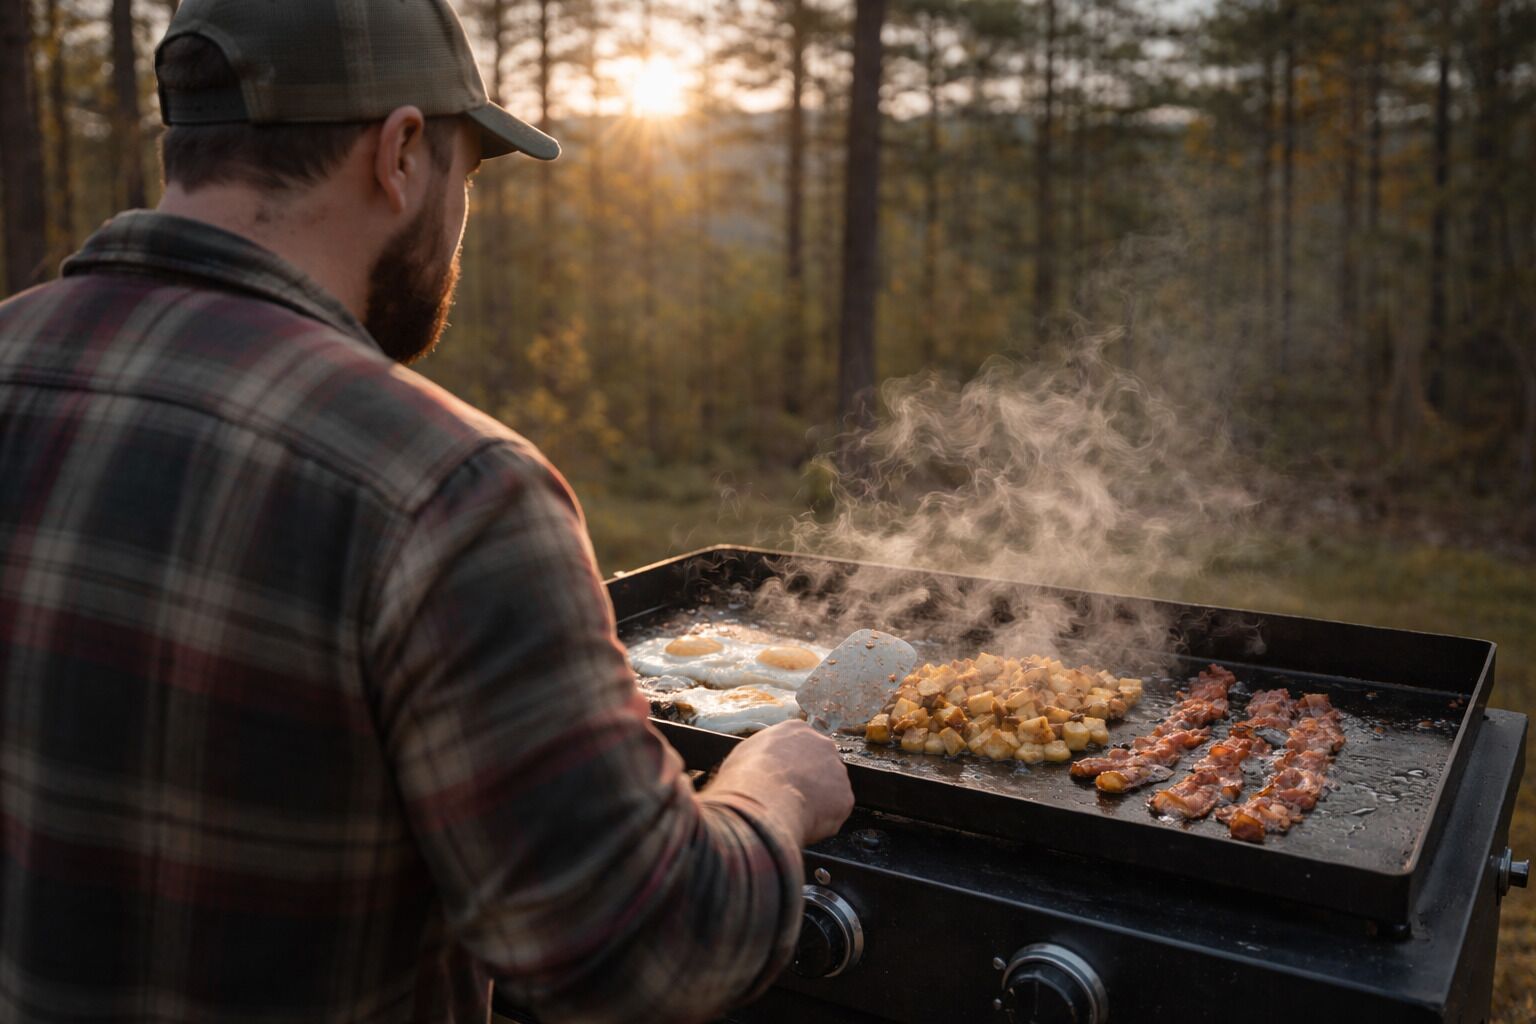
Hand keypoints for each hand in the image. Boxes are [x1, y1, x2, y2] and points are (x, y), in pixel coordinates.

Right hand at [703, 720, 853, 845]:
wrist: (763, 800)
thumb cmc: (746, 778)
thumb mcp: (745, 754)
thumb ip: (762, 755)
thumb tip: (759, 767)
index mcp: (796, 730)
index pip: (800, 746)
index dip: (790, 766)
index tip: (781, 779)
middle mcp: (823, 744)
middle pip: (820, 765)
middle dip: (808, 782)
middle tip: (790, 799)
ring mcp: (838, 771)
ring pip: (830, 789)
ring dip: (816, 802)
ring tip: (794, 814)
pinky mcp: (845, 797)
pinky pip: (835, 812)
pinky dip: (822, 821)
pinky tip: (804, 823)